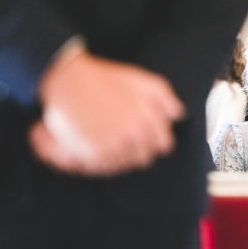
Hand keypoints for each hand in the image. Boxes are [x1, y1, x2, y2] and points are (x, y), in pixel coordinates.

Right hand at [29, 48, 184, 175]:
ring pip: (125, 165)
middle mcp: (133, 137)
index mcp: (148, 122)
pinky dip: (103, 162)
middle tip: (124, 136)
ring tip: (109, 139)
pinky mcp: (92, 154)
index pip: (163, 145)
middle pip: (145, 158)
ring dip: (120, 155)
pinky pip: (106, 169)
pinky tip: (98, 146)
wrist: (69, 80)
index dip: (155, 138)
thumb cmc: (107, 79)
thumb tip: (178, 115)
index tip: (144, 133)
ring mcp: (113, 147)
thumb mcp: (144, 81)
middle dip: (138, 148)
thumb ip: (166, 98)